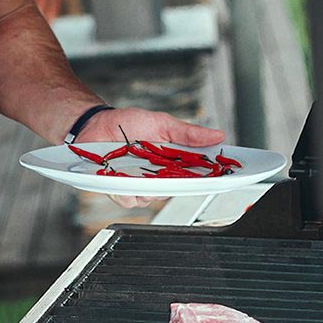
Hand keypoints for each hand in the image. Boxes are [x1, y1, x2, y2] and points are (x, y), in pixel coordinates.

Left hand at [76, 107, 225, 209]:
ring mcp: (140, 185)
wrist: (96, 125)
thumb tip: (217, 135)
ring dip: (149, 185)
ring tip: (139, 166)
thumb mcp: (162, 123)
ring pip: (153, 198)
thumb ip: (188, 133)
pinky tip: (121, 175)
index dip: (212, 178)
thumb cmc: (128, 124)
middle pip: (178, 190)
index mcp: (173, 162)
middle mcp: (159, 177)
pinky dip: (126, 189)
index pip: (198, 175)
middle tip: (173, 169)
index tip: (226, 176)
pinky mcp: (120, 190)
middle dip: (179, 182)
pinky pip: (129, 199)